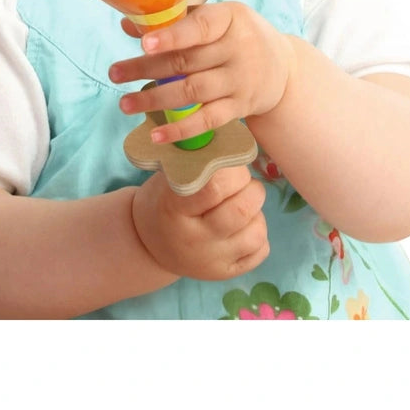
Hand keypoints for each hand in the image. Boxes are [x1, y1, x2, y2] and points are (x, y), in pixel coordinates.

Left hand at [109, 2, 295, 145]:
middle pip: (186, 61)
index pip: (200, 27)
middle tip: (114, 73)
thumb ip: (176, 19)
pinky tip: (156, 134)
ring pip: (192, 92)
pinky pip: (208, 121)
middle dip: (146, 69)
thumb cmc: (239, 35)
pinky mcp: (240, 108)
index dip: (172, 35)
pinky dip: (181, 129)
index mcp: (230, 19)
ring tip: (125, 103)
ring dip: (155, 100)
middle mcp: (238, 49)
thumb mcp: (216, 17)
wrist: (283, 68)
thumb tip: (129, 25)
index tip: (144, 43)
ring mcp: (239, 81)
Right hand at [132, 166, 268, 280]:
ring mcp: (211, 261)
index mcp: (174, 210)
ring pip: (256, 230)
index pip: (214, 187)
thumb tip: (231, 135)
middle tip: (241, 179)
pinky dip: (258, 232)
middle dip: (250, 186)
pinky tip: (243, 224)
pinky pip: (261, 250)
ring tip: (242, 201)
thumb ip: (197, 161)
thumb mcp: (169, 176)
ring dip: (256, 210)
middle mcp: (194, 241)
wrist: (148, 244)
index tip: (229, 160)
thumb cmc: (163, 199)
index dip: (230, 169)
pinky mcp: (224, 274)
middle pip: (241, 209)